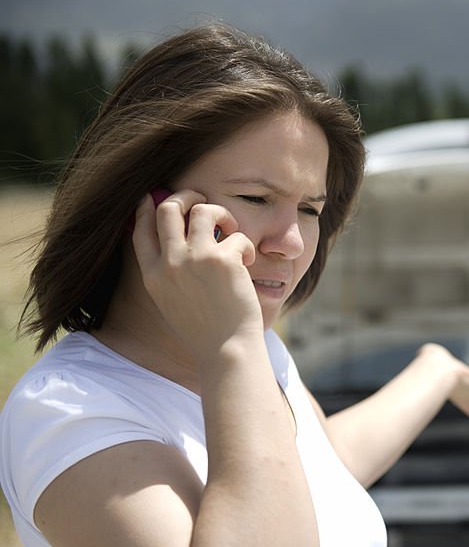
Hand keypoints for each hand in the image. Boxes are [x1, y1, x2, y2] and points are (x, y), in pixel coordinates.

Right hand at [131, 188, 263, 358]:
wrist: (226, 350)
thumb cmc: (205, 330)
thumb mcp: (171, 302)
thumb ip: (168, 274)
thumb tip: (175, 245)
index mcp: (152, 275)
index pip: (140, 229)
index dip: (147, 207)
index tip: (155, 196)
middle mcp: (169, 263)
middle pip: (168, 208)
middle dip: (187, 196)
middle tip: (203, 200)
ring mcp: (196, 259)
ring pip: (203, 210)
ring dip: (222, 214)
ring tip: (231, 230)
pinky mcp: (224, 260)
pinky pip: (237, 235)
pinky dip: (247, 245)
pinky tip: (249, 262)